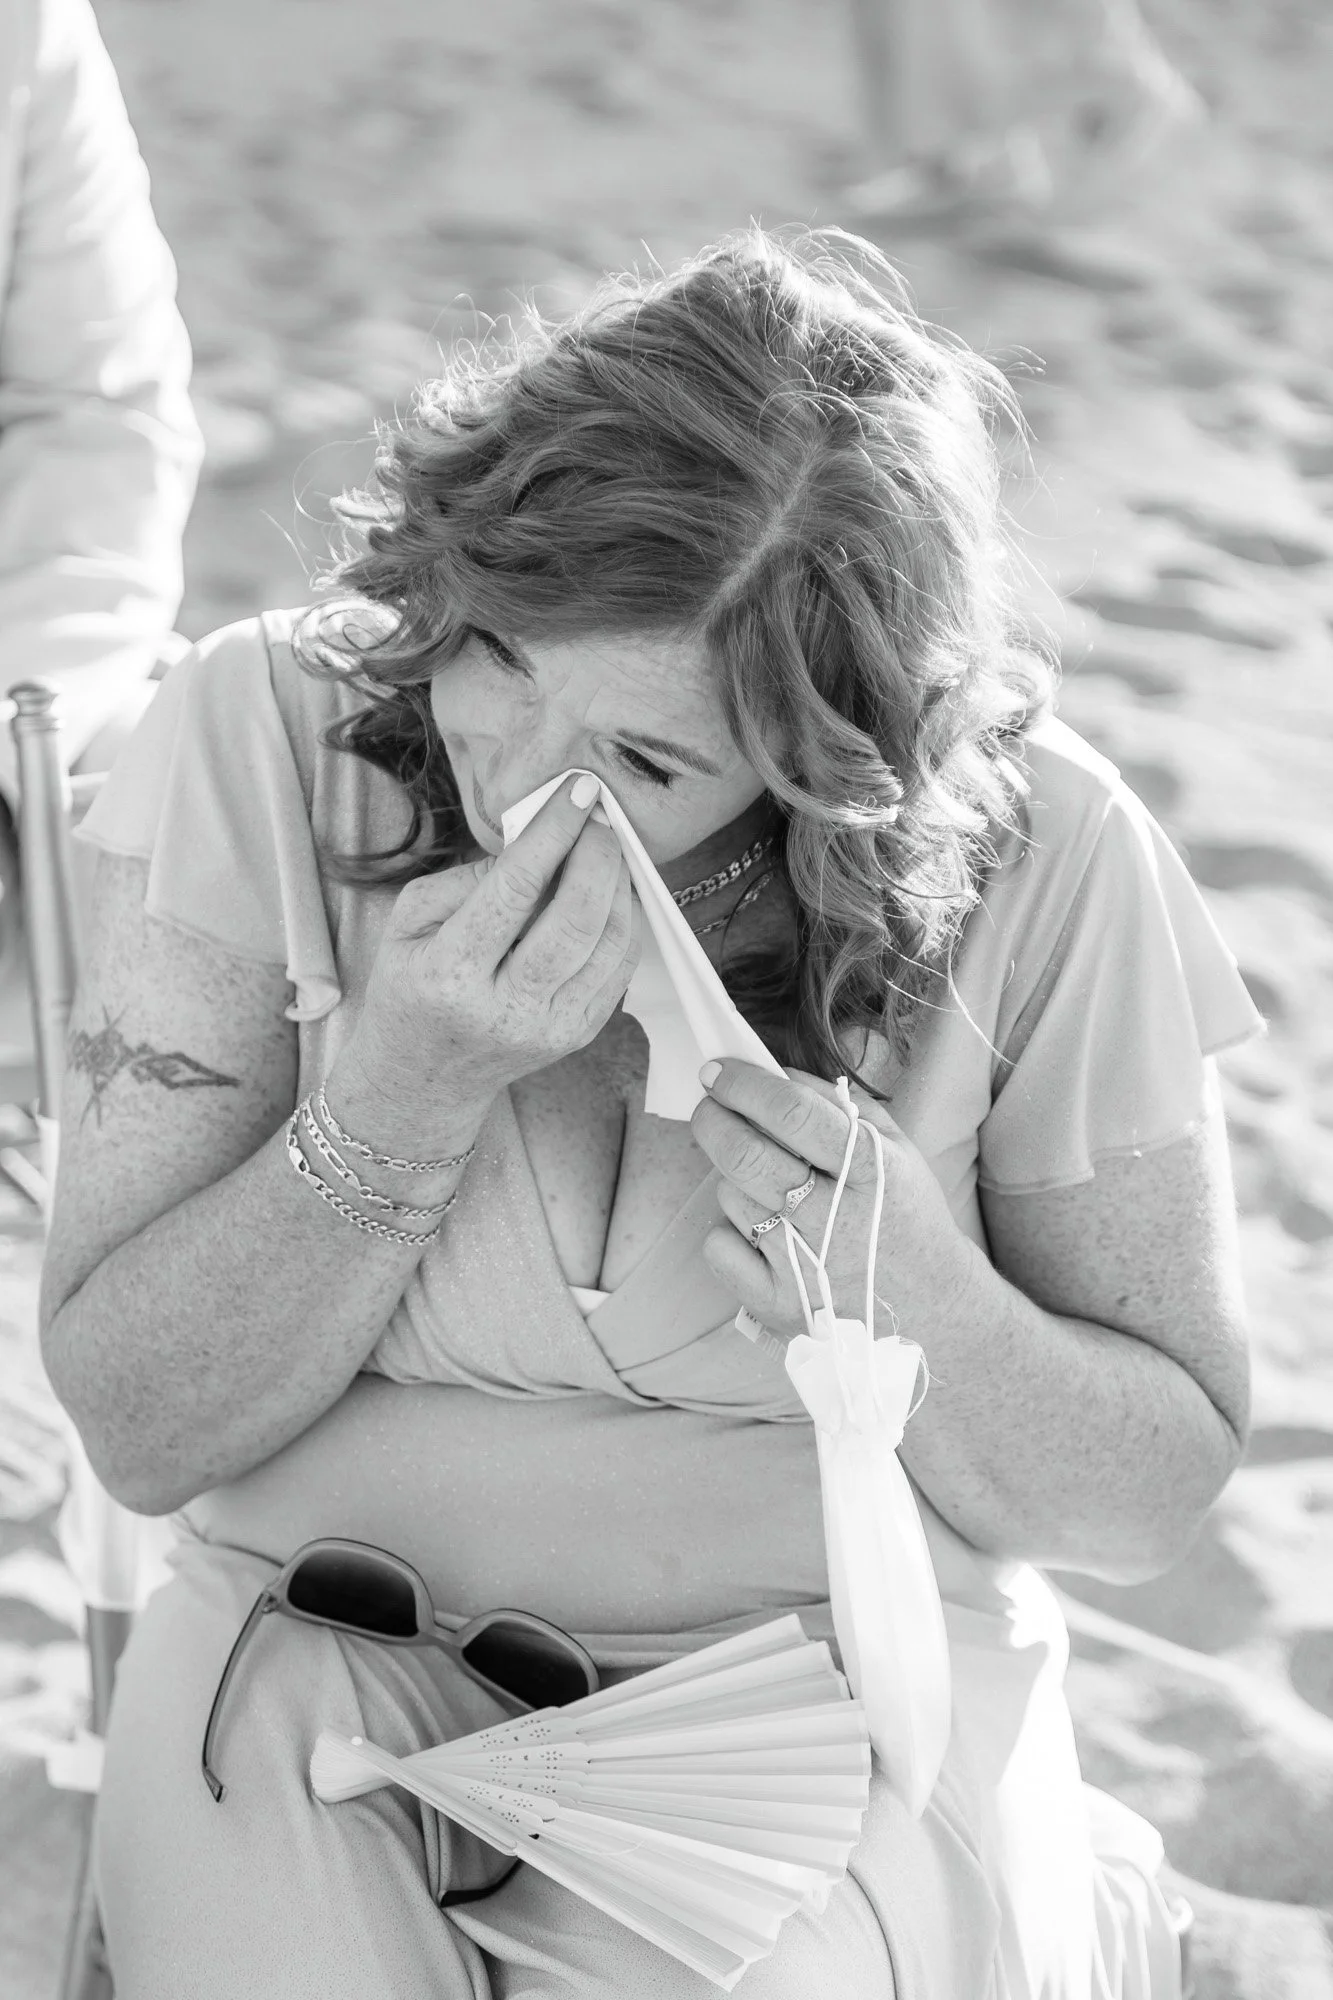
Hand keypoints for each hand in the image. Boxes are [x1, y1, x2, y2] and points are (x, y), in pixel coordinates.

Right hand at [333, 774, 643, 1155]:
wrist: (424, 1077)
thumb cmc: (410, 988)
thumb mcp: (406, 923)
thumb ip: (466, 878)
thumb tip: (532, 841)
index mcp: (450, 973)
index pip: (515, 890)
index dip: (553, 832)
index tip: (578, 791)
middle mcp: (505, 1007)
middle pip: (576, 919)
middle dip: (597, 854)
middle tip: (599, 815)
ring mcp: (549, 1027)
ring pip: (609, 943)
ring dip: (619, 884)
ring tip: (607, 848)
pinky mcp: (577, 1035)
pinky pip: (620, 969)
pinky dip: (625, 921)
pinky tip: (612, 892)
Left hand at [691, 1062, 978, 1348]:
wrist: (930, 1306)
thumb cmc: (904, 1215)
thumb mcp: (895, 1148)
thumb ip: (840, 1104)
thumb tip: (775, 1073)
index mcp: (870, 1169)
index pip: (790, 1112)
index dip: (743, 1084)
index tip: (717, 1071)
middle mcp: (837, 1217)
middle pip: (746, 1155)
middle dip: (712, 1119)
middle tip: (708, 1107)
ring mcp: (804, 1266)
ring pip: (731, 1195)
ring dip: (733, 1178)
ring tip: (765, 1186)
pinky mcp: (778, 1303)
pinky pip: (720, 1247)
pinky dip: (728, 1231)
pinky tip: (760, 1233)